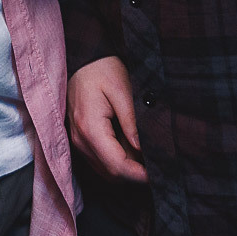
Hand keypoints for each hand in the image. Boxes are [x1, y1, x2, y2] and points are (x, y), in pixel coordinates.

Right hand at [68, 57, 148, 183]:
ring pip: (105, 170)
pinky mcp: (80, 139)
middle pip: (110, 173)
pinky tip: (131, 148)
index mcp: (90, 127)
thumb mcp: (122, 90)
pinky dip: (116, 161)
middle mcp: (80, 139)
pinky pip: (99, 161)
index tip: (158, 173)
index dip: (138, 175)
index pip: (116, 165)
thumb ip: (131, 122)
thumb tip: (142, 150)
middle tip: (157, 164)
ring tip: (146, 154)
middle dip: (135, 173)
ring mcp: (78, 140)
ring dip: (126, 168)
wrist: (82, 60)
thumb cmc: (103, 70)